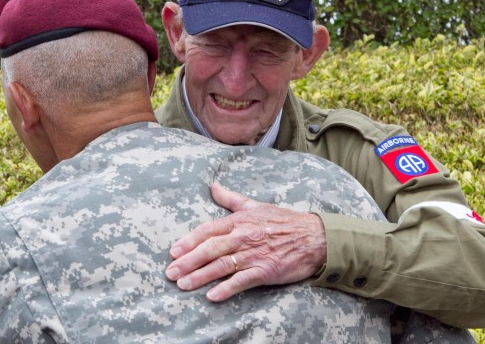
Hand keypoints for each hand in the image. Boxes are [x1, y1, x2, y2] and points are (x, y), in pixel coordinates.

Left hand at [165, 182, 326, 301]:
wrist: (314, 237)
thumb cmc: (283, 221)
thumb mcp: (256, 205)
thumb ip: (231, 199)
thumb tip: (213, 187)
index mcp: (239, 221)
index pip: (208, 231)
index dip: (188, 241)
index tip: (173, 251)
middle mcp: (243, 236)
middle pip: (210, 249)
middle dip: (188, 261)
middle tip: (170, 273)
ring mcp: (254, 254)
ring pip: (221, 265)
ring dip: (200, 276)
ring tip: (183, 285)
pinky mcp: (266, 270)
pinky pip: (242, 281)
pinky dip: (226, 288)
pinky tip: (212, 296)